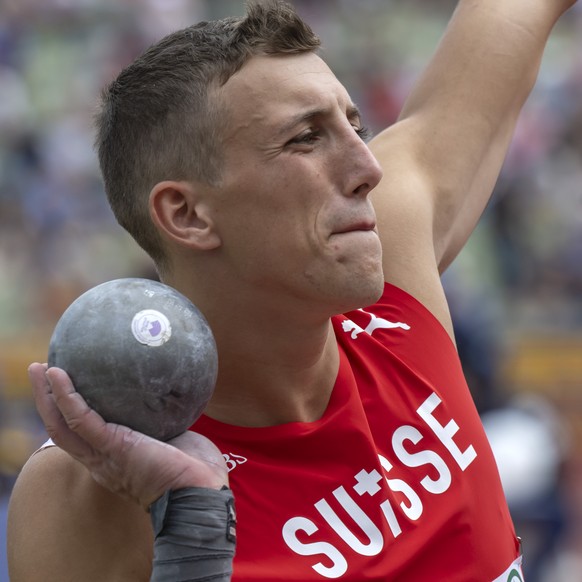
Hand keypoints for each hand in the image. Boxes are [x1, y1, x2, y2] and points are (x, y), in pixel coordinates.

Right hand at [29, 363, 227, 509]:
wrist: (201, 493)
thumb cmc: (195, 471)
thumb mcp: (175, 439)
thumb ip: (167, 421)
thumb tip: (176, 395)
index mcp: (115, 460)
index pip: (84, 436)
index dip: (71, 413)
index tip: (68, 388)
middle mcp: (102, 461)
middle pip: (63, 430)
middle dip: (48, 401)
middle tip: (41, 371)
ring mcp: (104, 455)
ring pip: (61, 425)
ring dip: (47, 395)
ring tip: (39, 368)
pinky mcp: (112, 447)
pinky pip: (80, 418)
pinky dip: (65, 396)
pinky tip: (58, 375)